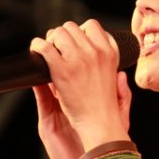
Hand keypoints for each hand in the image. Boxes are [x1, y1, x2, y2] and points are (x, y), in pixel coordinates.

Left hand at [30, 19, 132, 150]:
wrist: (101, 131)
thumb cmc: (109, 121)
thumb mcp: (121, 101)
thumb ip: (122, 88)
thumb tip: (120, 75)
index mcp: (111, 56)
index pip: (94, 27)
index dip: (81, 33)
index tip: (75, 44)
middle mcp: (96, 53)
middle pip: (73, 28)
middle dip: (62, 37)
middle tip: (57, 51)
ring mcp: (78, 60)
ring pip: (59, 33)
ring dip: (51, 41)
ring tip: (48, 55)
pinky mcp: (61, 70)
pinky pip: (45, 47)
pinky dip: (37, 46)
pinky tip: (35, 51)